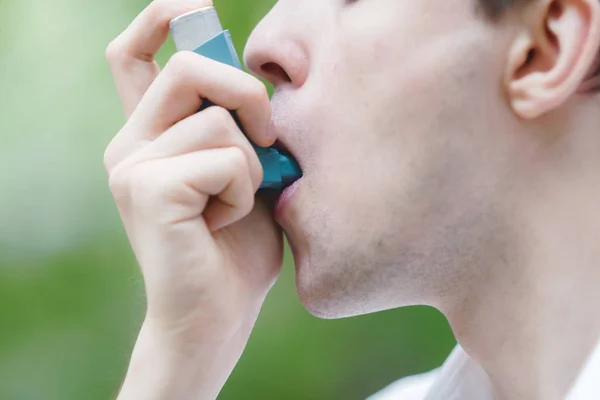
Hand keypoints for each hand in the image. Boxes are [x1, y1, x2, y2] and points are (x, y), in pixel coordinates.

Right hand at [104, 0, 282, 397]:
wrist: (217, 313)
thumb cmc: (236, 246)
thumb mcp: (244, 173)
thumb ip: (238, 128)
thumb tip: (252, 81)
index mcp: (149, 135)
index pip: (134, 53)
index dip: (162, 17)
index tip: (195, 6)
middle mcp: (129, 143)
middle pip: (191, 66)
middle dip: (247, 95)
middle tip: (268, 139)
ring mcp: (131, 164)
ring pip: (219, 119)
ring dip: (252, 165)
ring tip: (235, 205)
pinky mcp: (148, 189)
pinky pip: (224, 159)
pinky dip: (243, 192)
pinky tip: (223, 223)